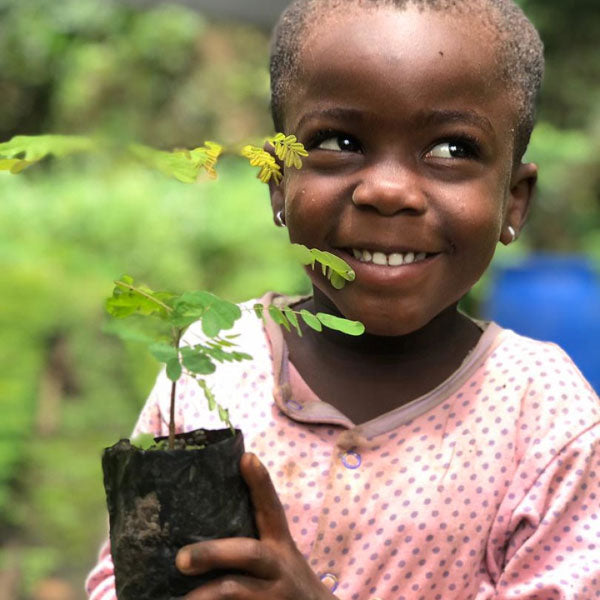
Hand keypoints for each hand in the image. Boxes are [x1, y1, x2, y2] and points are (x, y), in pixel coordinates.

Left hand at [176, 452, 337, 599]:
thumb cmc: (284, 583)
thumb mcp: (278, 559)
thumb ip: (252, 543)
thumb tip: (201, 524)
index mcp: (280, 545)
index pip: (271, 508)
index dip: (261, 483)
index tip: (247, 457)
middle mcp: (279, 566)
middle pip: (249, 553)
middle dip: (213, 552)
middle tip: (180, 559)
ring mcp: (275, 595)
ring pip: (236, 590)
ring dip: (204, 594)